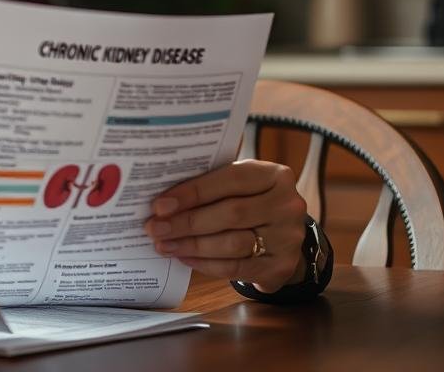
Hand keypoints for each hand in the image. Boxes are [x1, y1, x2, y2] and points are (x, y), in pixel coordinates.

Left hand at [144, 160, 307, 292]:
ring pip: (232, 243)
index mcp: (275, 175)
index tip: (160, 204)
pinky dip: (206, 264)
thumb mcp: (242, 186)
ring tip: (165, 245)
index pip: (230, 180)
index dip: (193, 193)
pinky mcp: (280, 266)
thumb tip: (164, 199)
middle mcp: (286, 205)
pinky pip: (236, 267)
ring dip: (192, 245)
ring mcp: (287, 238)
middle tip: (156, 228)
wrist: (284, 237)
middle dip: (187, 222)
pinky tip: (185, 258)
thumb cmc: (252, 203)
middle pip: (230, 213)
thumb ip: (212, 185)